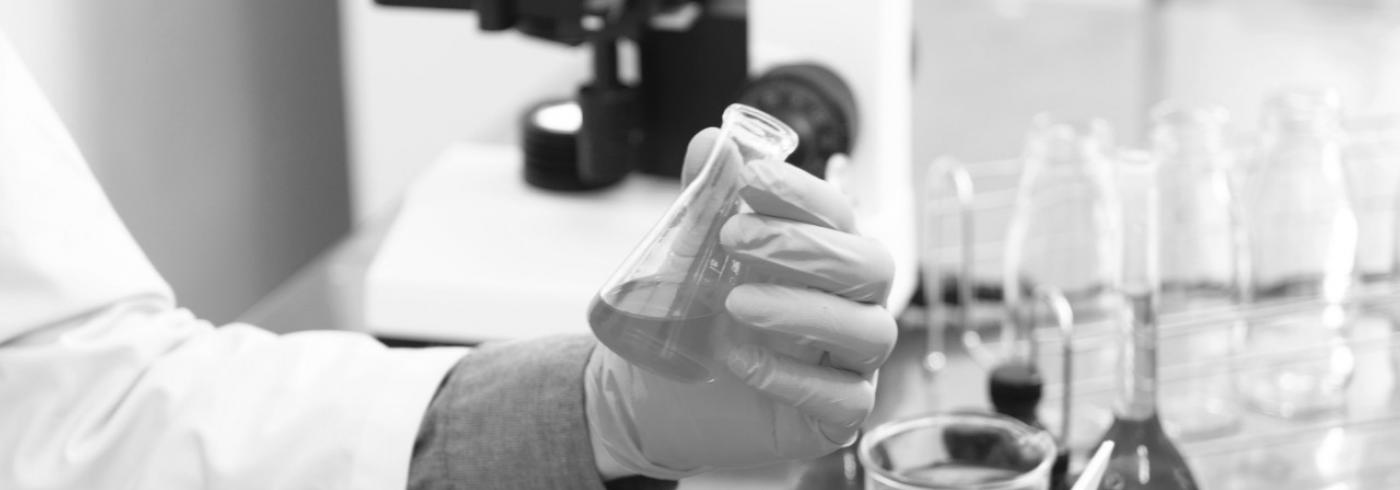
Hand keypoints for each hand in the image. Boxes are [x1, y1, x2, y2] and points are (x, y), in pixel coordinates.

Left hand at [584, 128, 896, 479]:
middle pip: (872, 266)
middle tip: (732, 239)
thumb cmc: (689, 319)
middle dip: (804, 246)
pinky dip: (794, 376)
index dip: (802, 192)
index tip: (750, 177)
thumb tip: (711, 141)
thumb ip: (704, 199)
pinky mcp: (835, 419)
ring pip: (871, 331)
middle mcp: (849, 306)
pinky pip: (845, 399)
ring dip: (803, 309)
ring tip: (734, 303)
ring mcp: (849, 364)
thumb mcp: (686, 255)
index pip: (839, 214)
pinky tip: (740, 361)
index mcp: (824, 257)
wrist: (650, 396)